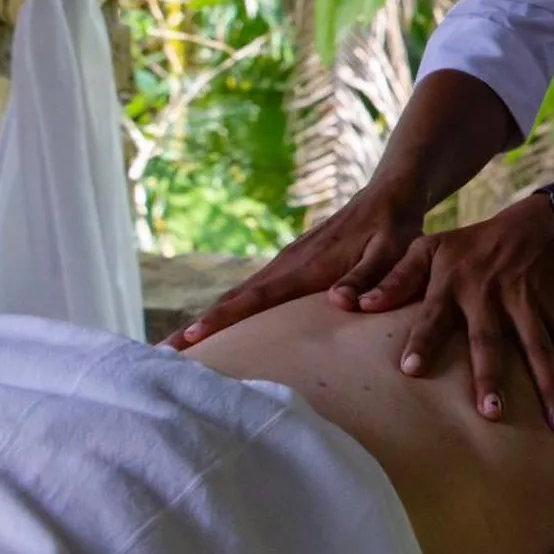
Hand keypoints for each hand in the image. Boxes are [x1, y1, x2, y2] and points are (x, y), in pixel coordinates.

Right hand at [163, 182, 424, 349]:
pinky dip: (231, 311)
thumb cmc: (393, 229)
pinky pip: (254, 293)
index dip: (222, 321)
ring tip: (177, 351)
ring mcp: (286, 264)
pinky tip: (220, 331)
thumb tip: (340, 302)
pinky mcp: (291, 266)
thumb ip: (368, 276)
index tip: (188, 342)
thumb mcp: (391, 251)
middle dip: (198, 328)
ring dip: (209, 321)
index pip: (255, 298)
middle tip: (160, 357)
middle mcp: (287, 265)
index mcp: (306, 267)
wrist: (388, 195)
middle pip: (234, 300)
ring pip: (240, 296)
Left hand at [357, 196, 553, 431]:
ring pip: (540, 347)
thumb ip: (392, 278)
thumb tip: (350, 303)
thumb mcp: (429, 249)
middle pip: (490, 339)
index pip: (433, 313)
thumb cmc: (473, 244)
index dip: (422, 339)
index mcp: (454, 281)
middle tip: (491, 413)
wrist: (539, 221)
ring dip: (550, 386)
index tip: (411, 371)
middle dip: (491, 375)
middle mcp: (491, 293)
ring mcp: (529, 301)